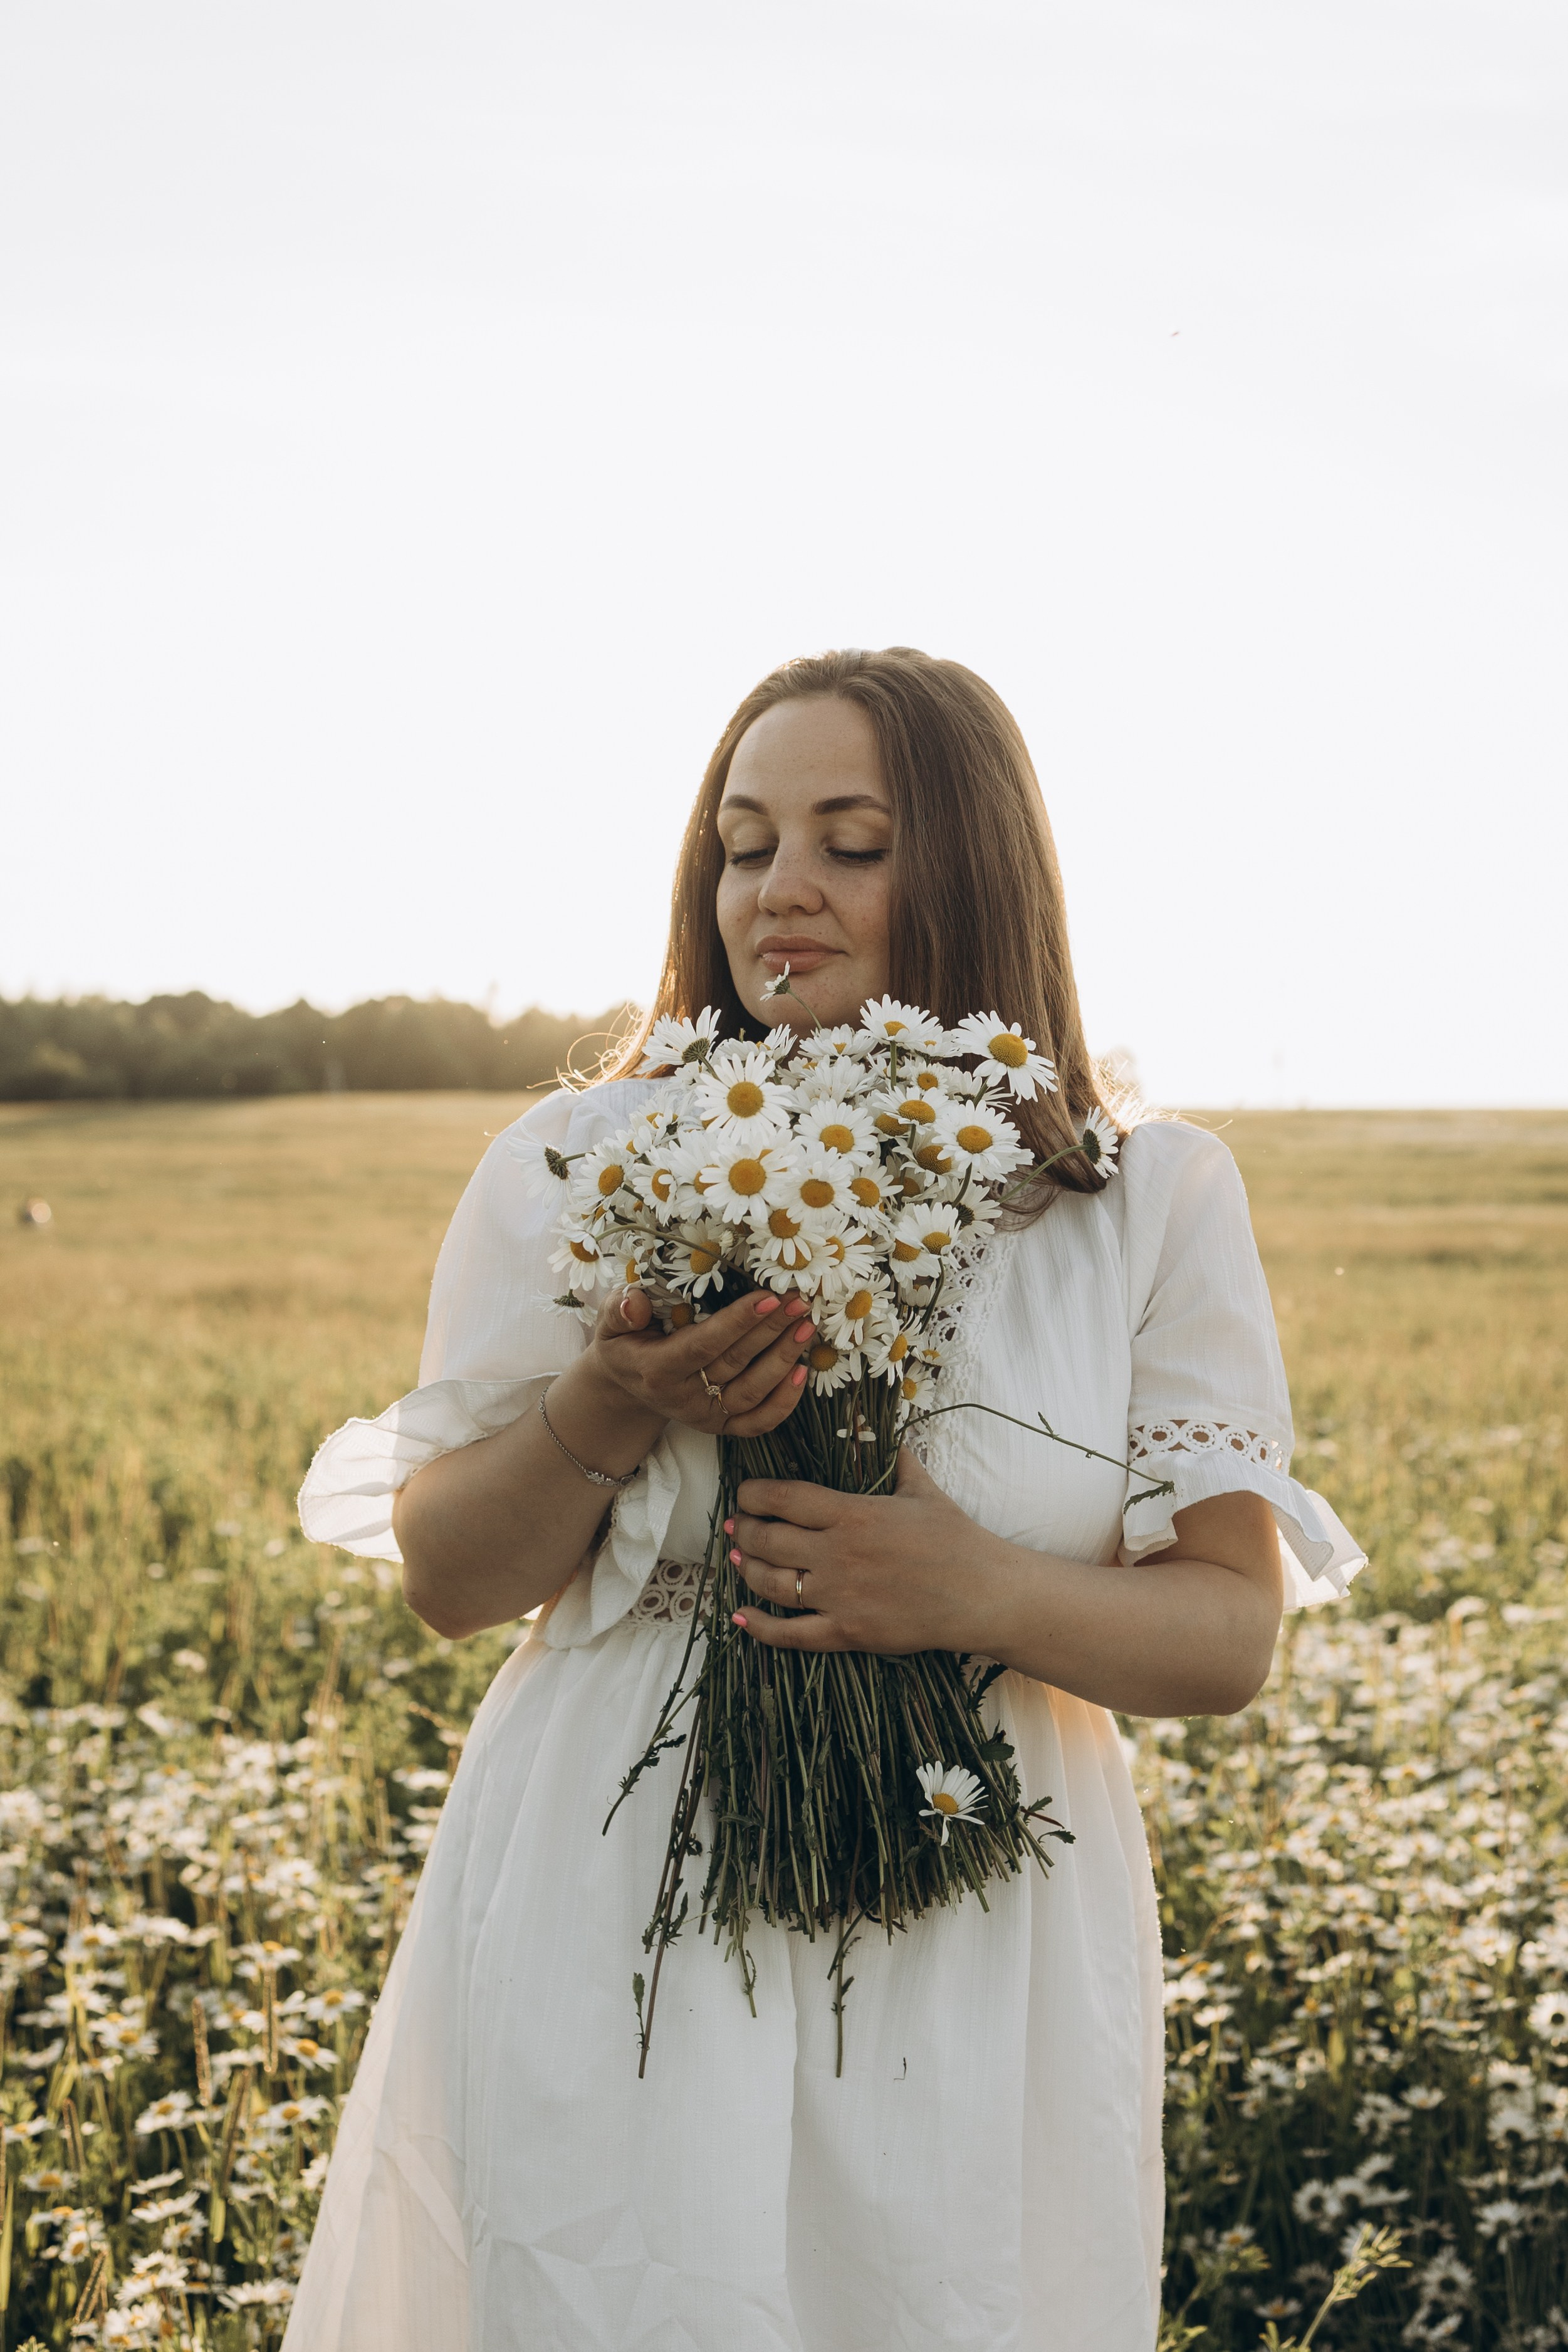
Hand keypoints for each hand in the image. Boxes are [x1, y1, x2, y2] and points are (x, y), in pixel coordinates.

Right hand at [585, 1283, 817, 1440]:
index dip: (737, 1322)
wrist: (626, 1383)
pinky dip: (784, 1402)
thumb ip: (619, 1310)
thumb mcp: (611, 1323)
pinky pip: (758, 1423)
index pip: (704, 1345)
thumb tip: (633, 1301)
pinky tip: (802, 1371)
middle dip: (771, 1331)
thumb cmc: (625, 1342)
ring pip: (752, 1392)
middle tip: (799, 1303)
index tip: (769, 1297)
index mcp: (656, 1369)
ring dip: (783, 1359)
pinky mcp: (720, 1426)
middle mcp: (683, 1397)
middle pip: (735, 1364)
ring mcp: (705, 1416)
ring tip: (806, 1327)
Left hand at [727, 1446, 1000, 1653]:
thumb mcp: (924, 1491)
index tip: (745, 1494)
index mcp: (852, 1513)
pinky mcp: (848, 1632)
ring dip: (745, 1570)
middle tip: (736, 1526)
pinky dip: (759, 1627)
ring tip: (737, 1559)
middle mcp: (837, 1553)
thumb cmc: (956, 1538)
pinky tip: (738, 1617)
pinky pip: (791, 1634)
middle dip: (744, 1531)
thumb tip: (894, 1436)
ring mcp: (839, 1596)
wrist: (983, 1593)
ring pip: (771, 1584)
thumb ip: (900, 1462)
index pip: (783, 1498)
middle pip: (767, 1541)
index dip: (753, 1495)